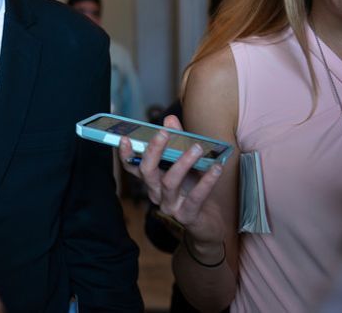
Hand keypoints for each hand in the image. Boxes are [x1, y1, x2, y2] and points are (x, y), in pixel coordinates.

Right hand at [118, 116, 225, 246]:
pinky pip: (195, 197)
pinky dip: (206, 181)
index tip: (125, 138)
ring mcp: (169, 206)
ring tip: (197, 148)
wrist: (208, 223)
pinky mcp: (186, 216)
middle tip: (164, 132)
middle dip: (154, 150)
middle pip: (147, 171)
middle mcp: (155, 193)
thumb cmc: (193, 189)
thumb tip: (170, 119)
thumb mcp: (186, 163)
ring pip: (169, 182)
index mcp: (152, 180)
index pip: (133, 167)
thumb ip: (178, 141)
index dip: (126, 154)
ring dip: (182, 163)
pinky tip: (216, 168)